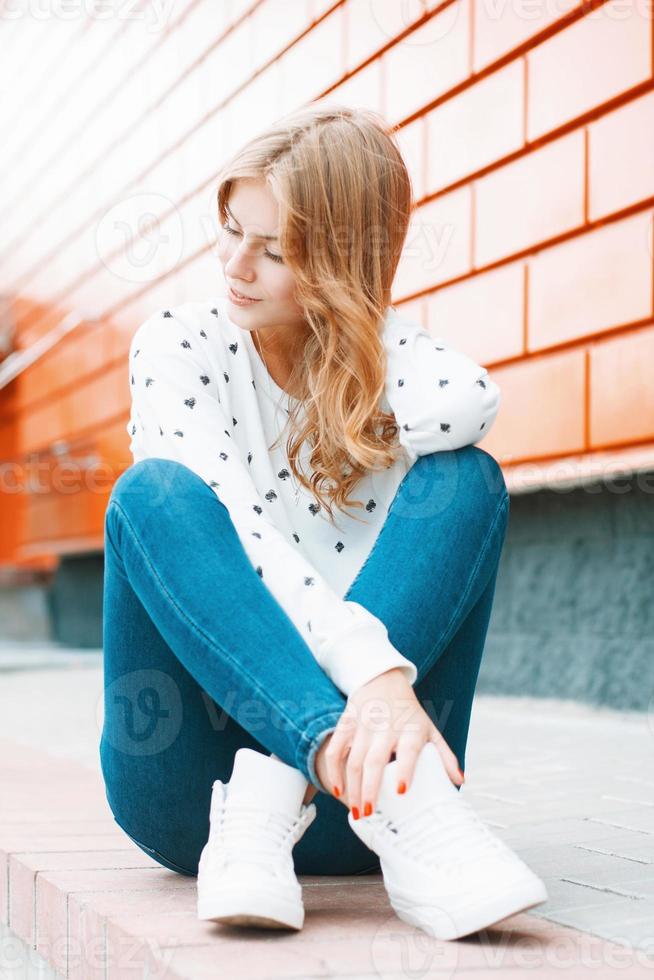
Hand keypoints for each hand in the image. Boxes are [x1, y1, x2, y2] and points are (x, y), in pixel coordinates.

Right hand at [323, 667, 463, 818]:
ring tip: (356, 812)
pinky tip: (337, 790)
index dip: (405, 769)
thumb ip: (444, 755)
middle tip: (369, 812)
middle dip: (370, 788)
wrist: (382, 680)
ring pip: (353, 759)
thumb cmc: (409, 713)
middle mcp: (386, 727)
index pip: (408, 750)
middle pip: (374, 760)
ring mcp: (363, 725)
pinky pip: (336, 749)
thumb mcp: (430, 730)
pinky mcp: (347, 723)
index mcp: (410, 729)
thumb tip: (459, 781)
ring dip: (352, 787)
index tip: (402, 790)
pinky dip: (334, 770)